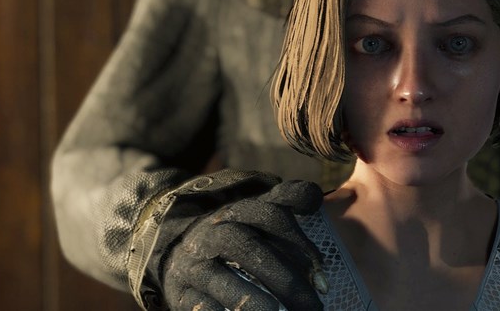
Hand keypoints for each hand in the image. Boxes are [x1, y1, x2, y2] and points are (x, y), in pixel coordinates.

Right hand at [148, 179, 325, 310]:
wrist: (177, 250)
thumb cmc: (235, 233)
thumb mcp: (257, 211)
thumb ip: (288, 199)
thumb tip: (314, 201)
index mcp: (240, 210)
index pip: (273, 216)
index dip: (300, 242)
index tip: (323, 273)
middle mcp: (216, 232)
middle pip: (251, 250)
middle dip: (285, 279)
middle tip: (314, 306)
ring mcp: (196, 263)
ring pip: (223, 280)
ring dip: (254, 300)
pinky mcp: (180, 292)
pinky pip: (200, 306)